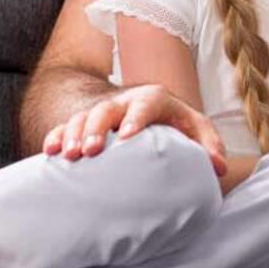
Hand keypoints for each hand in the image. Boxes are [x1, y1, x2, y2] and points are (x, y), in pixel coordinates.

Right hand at [40, 83, 226, 175]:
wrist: (155, 115)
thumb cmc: (179, 127)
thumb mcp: (198, 131)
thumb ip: (210, 146)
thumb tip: (219, 167)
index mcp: (155, 100)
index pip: (147, 104)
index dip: (136, 118)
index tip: (126, 138)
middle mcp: (126, 102)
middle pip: (107, 108)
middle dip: (97, 127)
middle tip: (91, 151)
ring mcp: (103, 112)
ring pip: (83, 117)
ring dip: (73, 134)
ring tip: (68, 156)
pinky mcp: (86, 124)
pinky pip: (66, 126)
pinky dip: (57, 137)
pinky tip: (50, 152)